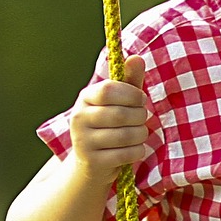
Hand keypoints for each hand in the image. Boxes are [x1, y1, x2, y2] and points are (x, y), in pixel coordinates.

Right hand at [67, 55, 149, 185]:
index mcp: (85, 98)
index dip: (131, 94)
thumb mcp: (119, 101)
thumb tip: (137, 57)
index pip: (108, 90)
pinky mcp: (92, 161)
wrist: (91, 163)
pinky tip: (135, 149)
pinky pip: (126, 154)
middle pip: (120, 114)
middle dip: (140, 116)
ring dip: (141, 134)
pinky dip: (137, 151)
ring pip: (125, 135)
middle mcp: (79, 118)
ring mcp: (83, 141)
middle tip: (142, 119)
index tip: (141, 99)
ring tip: (140, 134)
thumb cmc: (110, 126)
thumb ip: (129, 80)